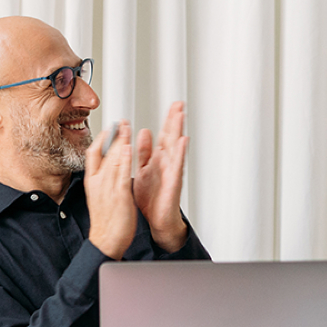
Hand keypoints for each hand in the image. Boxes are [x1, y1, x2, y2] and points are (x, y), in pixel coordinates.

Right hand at [85, 121, 137, 259]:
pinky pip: (121, 174)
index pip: (93, 154)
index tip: (109, 128)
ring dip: (120, 142)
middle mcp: (98, 182)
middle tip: (121, 122)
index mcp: (93, 182)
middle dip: (113, 135)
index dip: (101, 139)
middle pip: (103, 153)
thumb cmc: (105, 221)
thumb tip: (107, 166)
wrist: (105, 241)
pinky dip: (124, 160)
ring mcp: (108, 189)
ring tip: (126, 127)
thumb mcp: (98, 195)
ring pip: (113, 160)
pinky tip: (128, 148)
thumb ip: (103, 179)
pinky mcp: (119, 196)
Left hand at [132, 102, 188, 251]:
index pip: (163, 136)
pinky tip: (182, 142)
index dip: (167, 121)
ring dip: (178, 131)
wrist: (157, 221)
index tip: (173, 106)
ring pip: (175, 148)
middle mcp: (166, 164)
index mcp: (157, 160)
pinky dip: (179, 154)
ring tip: (181, 116)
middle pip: (171, 138)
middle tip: (179, 104)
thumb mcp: (143, 170)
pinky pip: (176, 166)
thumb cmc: (151, 199)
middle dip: (175, 121)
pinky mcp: (173, 183)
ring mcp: (171, 172)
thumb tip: (143, 132)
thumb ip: (143, 152)